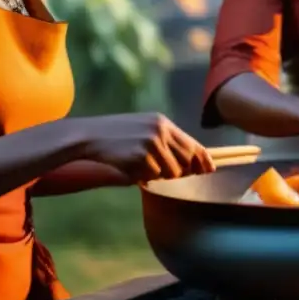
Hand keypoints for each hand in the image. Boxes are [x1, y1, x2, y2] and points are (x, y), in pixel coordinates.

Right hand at [78, 113, 214, 182]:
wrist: (88, 136)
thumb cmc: (115, 135)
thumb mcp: (142, 129)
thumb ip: (164, 141)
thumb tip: (186, 163)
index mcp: (162, 123)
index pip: (192, 144)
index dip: (203, 159)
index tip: (210, 169)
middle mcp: (161, 131)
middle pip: (185, 161)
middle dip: (179, 172)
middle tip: (159, 170)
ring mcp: (151, 143)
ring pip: (170, 173)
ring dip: (157, 175)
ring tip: (138, 165)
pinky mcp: (141, 157)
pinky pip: (152, 177)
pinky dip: (142, 177)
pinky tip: (128, 166)